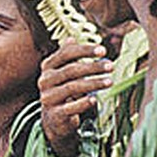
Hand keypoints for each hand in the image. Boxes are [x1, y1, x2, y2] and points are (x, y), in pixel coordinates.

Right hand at [37, 41, 112, 156]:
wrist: (54, 118)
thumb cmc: (62, 90)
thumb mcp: (62, 72)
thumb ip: (66, 56)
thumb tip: (71, 38)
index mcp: (48, 67)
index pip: (65, 54)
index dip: (84, 51)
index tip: (103, 50)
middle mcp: (45, 81)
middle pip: (70, 70)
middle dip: (92, 67)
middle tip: (111, 66)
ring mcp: (48, 98)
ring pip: (72, 88)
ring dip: (93, 83)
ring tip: (109, 81)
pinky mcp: (55, 114)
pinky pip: (70, 107)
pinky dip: (83, 103)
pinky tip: (95, 99)